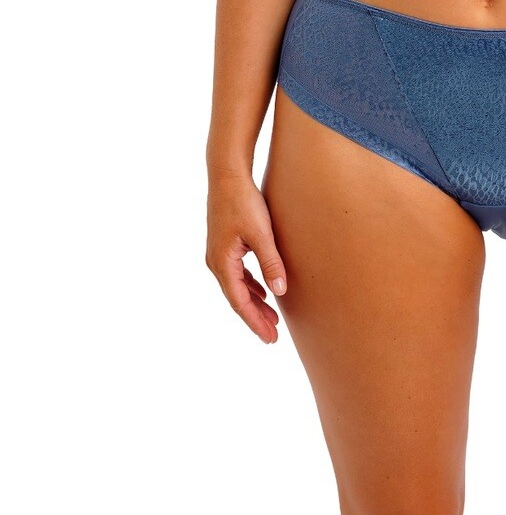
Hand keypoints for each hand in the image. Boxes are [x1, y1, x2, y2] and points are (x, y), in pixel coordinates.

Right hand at [205, 174, 287, 343]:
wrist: (227, 176)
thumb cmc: (244, 202)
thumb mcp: (261, 233)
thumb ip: (271, 262)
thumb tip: (280, 290)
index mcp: (222, 263)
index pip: (240, 302)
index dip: (255, 321)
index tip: (270, 338)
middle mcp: (216, 262)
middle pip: (237, 298)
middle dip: (255, 318)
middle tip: (273, 337)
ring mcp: (218, 254)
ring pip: (237, 287)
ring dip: (254, 304)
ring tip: (272, 319)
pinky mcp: (224, 246)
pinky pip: (237, 275)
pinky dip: (250, 287)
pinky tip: (263, 292)